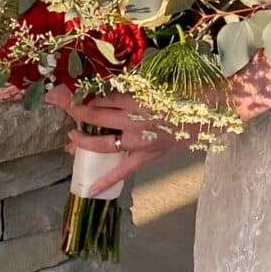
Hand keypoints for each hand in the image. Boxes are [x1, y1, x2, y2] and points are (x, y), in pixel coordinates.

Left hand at [44, 85, 190, 194]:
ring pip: (102, 142)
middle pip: (94, 114)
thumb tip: (112, 86)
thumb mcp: (158, 82)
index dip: (81, 93)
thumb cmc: (189, 90)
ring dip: (82, 141)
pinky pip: (123, 170)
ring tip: (70, 140)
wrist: (213, 111)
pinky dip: (106, 180)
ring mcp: (139, 140)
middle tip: (57, 104)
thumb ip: (133, 86)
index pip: (100, 95)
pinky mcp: (148, 155)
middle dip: (72, 109)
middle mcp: (133, 119)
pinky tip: (89, 189)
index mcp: (135, 97)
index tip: (66, 89)